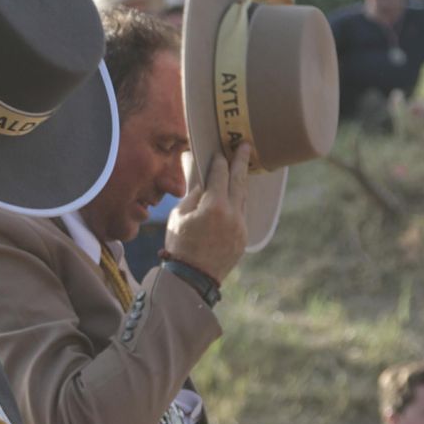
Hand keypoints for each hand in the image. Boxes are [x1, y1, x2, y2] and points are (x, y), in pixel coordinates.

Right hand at [163, 147, 248, 283]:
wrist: (193, 278)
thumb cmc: (180, 245)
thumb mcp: (179, 216)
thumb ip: (193, 196)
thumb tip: (204, 183)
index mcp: (214, 206)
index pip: (220, 174)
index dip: (218, 161)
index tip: (218, 152)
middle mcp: (232, 214)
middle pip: (239, 181)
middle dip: (241, 161)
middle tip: (244, 145)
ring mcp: (240, 226)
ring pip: (243, 198)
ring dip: (240, 182)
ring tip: (240, 169)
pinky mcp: (243, 238)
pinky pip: (241, 214)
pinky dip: (237, 203)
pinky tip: (234, 198)